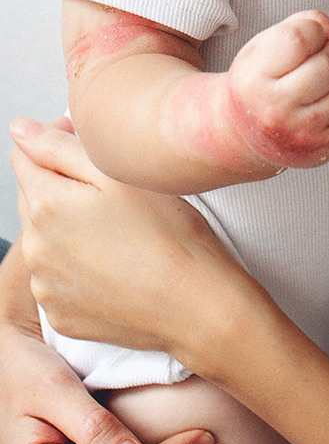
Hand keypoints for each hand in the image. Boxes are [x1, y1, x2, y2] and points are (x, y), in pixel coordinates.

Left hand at [11, 121, 246, 359]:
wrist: (194, 305)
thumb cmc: (168, 234)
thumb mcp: (117, 172)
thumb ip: (59, 147)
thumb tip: (19, 130)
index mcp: (45, 205)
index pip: (24, 156)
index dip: (56, 141)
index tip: (90, 147)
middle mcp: (35, 249)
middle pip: (32, 196)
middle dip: (61, 184)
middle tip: (113, 189)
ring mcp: (46, 286)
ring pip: (44, 237)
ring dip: (67, 225)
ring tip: (118, 228)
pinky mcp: (62, 313)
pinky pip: (58, 276)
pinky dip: (76, 263)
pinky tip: (114, 260)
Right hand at [226, 9, 328, 166]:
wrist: (247, 138)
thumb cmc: (261, 83)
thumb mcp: (265, 44)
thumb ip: (306, 23)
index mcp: (254, 78)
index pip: (301, 36)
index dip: (314, 31)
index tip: (309, 40)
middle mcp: (276, 109)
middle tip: (326, 59)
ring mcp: (304, 131)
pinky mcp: (328, 146)